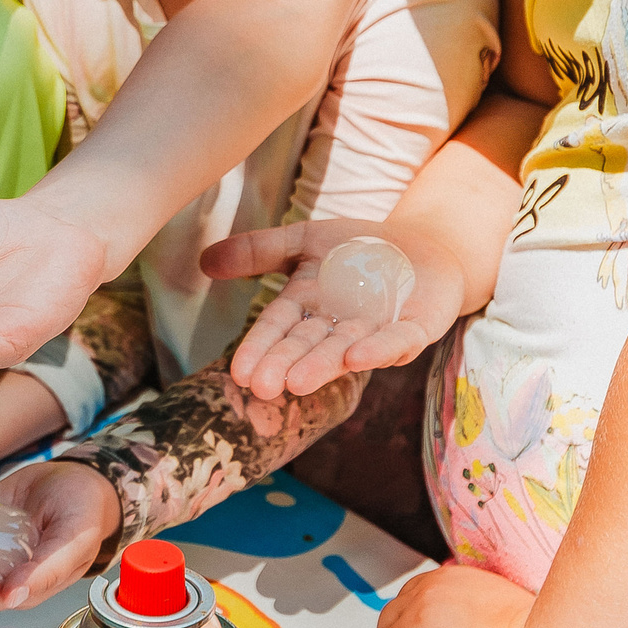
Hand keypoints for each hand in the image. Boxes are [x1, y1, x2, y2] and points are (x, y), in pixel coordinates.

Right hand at [203, 218, 470, 401]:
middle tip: (262, 387)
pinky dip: (378, 350)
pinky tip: (356, 356)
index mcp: (307, 306)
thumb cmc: (359, 247)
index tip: (239, 373)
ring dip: (321, 366)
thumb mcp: (303, 240)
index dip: (259, 350)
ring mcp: (375, 331)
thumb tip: (203, 261)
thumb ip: (258, 251)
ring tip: (297, 383)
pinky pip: (396, 342)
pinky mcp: (413, 330)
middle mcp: (337, 326)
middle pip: (306, 346)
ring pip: (344, 350)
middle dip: (284, 366)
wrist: (424, 246)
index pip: (277, 329)